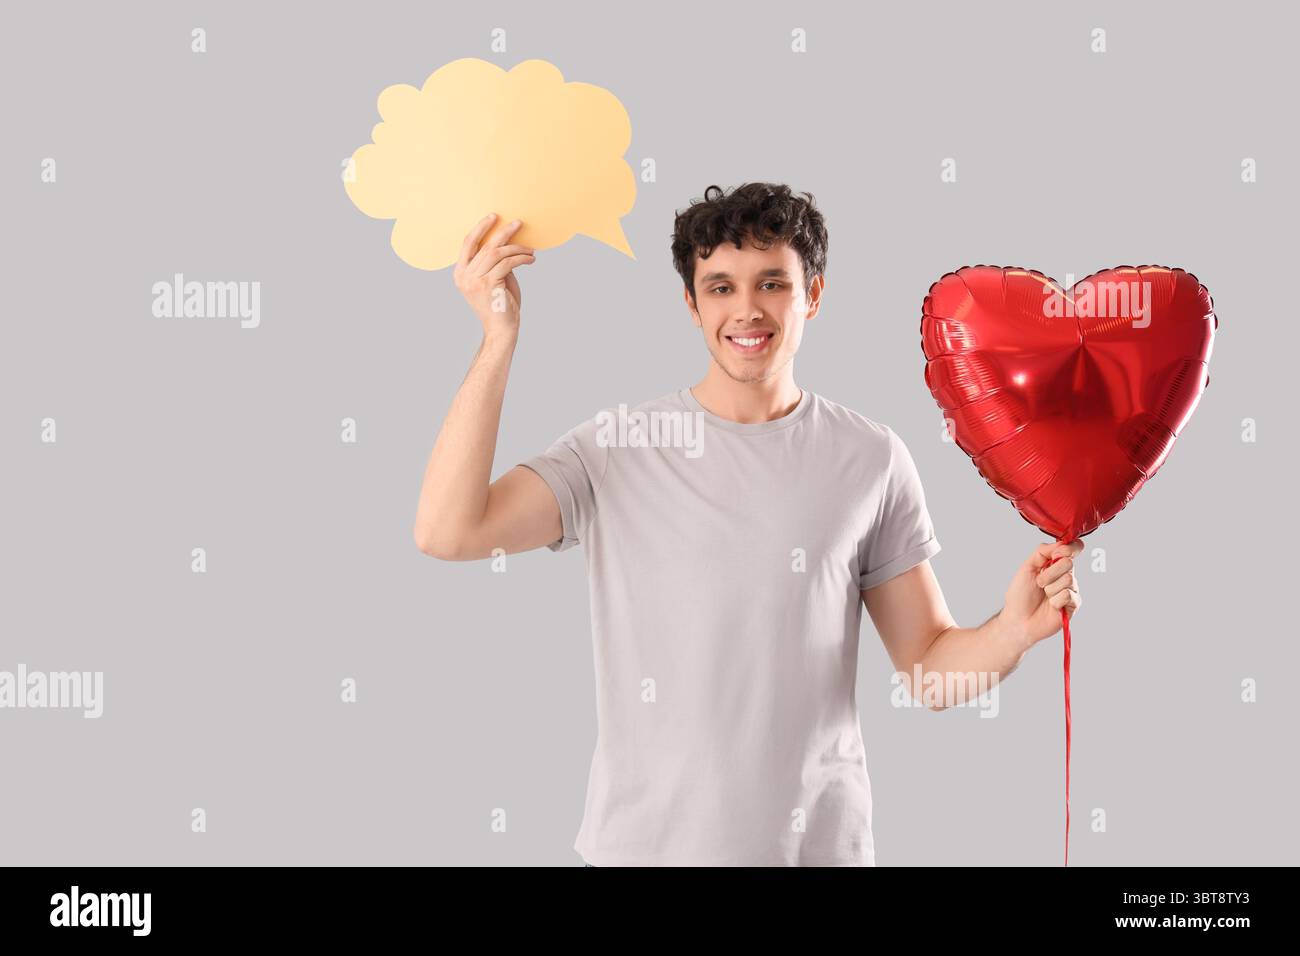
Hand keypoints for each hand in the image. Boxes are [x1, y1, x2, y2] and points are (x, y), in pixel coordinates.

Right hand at [453, 213, 535, 338]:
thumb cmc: (501, 306)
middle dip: (503, 232)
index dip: (481, 228)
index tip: (494, 217)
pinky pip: (507, 263)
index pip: (468, 243)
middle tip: (518, 223)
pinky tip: (531, 259)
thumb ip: (495, 263)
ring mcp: (474, 280)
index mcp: (460, 273)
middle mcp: (464, 276)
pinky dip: (521, 258)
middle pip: (484, 245)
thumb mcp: (494, 280)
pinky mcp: (488, 284)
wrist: (501, 330)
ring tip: (530, 248)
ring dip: (516, 247)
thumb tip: (507, 242)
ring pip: (496, 253)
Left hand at [1000, 539, 1083, 647]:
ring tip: (1043, 595)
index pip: (1072, 549)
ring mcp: (1071, 590)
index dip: (1070, 548)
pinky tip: (1051, 606)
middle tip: (1039, 583)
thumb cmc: (1020, 595)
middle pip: (1068, 563)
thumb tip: (1061, 544)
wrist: (1018, 619)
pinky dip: (1055, 600)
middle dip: (1049, 573)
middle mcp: (1066, 575)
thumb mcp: (1027, 567)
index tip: (1059, 553)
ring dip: (1050, 588)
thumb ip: (1043, 552)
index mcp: (1055, 564)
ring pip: (1068, 580)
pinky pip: (1068, 595)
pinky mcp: (1073, 605)